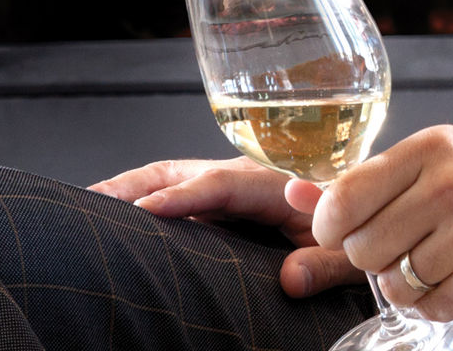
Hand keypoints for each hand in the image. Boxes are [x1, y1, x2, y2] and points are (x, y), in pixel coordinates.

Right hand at [88, 157, 365, 297]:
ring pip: (171, 178)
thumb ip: (325, 264)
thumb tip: (290, 280)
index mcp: (276, 185)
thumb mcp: (351, 253)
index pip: (219, 185)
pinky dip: (144, 198)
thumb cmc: (357, 233)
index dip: (181, 198)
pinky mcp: (226, 200)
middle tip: (87, 203)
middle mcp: (247, 177)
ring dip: (129, 189)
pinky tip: (117, 215)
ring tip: (85, 204)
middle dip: (133, 187)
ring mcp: (231, 185)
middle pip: (179, 171)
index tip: (145, 211)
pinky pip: (178, 193)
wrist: (367, 213)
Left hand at [291, 126, 452, 320]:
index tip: (354, 229)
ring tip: (446, 260)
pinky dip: (437, 303)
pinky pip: (426, 309)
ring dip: (409, 283)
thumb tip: (293, 194)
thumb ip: (367, 182)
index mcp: (433, 148)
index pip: (340, 200)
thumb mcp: (443, 164)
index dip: (334, 227)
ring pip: (390, 284)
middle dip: (378, 257)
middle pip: (359, 248)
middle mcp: (452, 185)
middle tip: (415, 244)